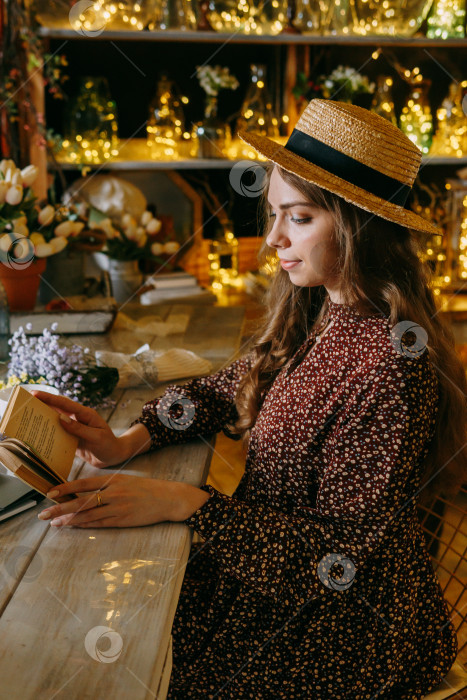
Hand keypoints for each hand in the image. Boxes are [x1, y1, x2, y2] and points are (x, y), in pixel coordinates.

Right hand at [30, 391, 147, 467]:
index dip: (50, 399)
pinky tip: (38, 434)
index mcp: (85, 414)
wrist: (114, 456)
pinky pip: (58, 433)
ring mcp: (74, 428)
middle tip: (26, 403)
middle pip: (58, 409)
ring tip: (28, 417)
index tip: (36, 394)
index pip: (65, 404)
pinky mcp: (71, 438)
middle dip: (43, 405)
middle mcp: (78, 419)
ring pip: (56, 421)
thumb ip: (80, 429)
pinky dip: (48, 433)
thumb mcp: (96, 437)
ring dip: (44, 419)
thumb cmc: (108, 445)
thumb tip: (62, 419)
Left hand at [37, 473, 182, 527]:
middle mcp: (113, 493)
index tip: (50, 492)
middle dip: (60, 508)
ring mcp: (117, 508)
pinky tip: (74, 527)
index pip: (83, 484)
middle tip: (43, 513)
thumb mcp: (126, 480)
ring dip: (69, 520)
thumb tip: (84, 492)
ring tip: (54, 523)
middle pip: (81, 501)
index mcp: (113, 480)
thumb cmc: (146, 488)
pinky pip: (100, 524)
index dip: (65, 488)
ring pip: (88, 515)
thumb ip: (107, 485)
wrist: (167, 498)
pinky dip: (85, 525)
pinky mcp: (122, 521)